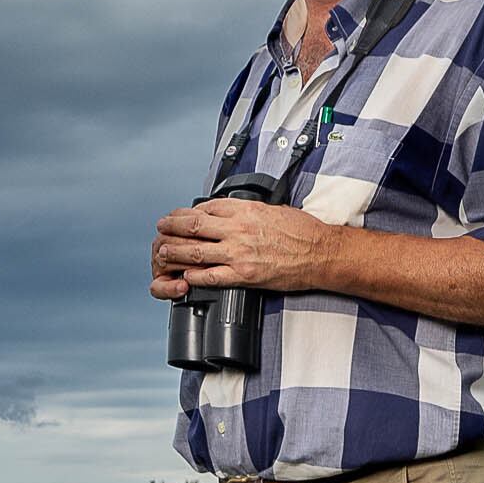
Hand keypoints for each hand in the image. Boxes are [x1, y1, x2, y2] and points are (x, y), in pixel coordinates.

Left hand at [152, 197, 336, 299]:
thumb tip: (235, 212)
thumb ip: (250, 211)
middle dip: (173, 225)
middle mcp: (239, 228)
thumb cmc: (304, 232)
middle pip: (194, 225)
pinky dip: (194, 275)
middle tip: (162, 227)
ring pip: (196, 249)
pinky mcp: (245, 274)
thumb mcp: (274, 210)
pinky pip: (211, 275)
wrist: (322, 253)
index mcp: (247, 210)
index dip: (189, 211)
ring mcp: (240, 252)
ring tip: (163, 251)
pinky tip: (185, 275)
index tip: (181, 214)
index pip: (208, 207)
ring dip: (175, 250)